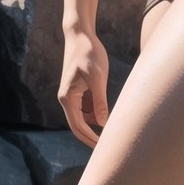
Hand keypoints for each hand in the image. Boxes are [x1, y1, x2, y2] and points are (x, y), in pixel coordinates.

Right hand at [59, 30, 109, 146]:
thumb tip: (102, 124)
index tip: (103, 149)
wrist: (80, 35)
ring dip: (97, 125)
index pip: (78, 127)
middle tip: (108, 149)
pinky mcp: (81, 90)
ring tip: (114, 132)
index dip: (90, 140)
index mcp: (68, 98)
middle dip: (92, 138)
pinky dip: (98, 114)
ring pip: (85, 117)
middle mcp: (68, 99)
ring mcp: (74, 95)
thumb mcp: (97, 77)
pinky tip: (111, 116)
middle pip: (79, 126)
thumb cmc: (88, 53)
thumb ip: (99, 101)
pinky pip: (89, 108)